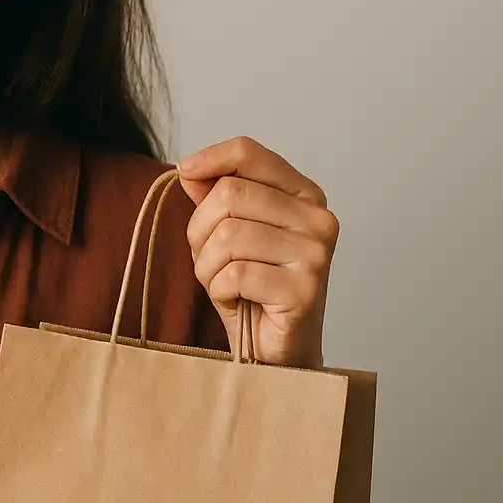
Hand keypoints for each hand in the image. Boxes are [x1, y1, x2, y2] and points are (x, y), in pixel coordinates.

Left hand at [176, 136, 338, 368]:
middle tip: (209, 258)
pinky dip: (220, 289)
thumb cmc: (252, 287)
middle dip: (201, 229)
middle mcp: (317, 218)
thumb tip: (190, 168)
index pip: (251, 153)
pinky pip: (236, 274)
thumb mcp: (226, 233)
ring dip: (207, 265)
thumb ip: (214, 196)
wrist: (276, 349)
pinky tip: (236, 299)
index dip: (211, 157)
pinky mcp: (305, 289)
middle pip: (230, 194)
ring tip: (224, 282)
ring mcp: (316, 254)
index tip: (185, 171)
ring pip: (228, 235)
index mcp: (303, 194)